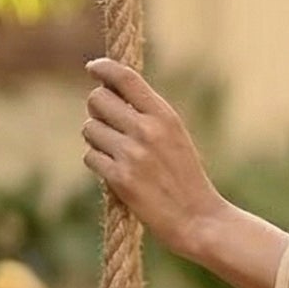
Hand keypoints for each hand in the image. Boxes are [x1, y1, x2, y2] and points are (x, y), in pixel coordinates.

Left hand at [82, 59, 222, 260]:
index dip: (103, 68)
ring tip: (117, 154)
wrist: (200, 220)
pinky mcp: (119, 179)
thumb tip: (110, 93)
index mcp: (164, 116)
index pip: (125, 77)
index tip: (92, 67)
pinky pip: (90, 157)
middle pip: (97, 99)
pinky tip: (116, 172)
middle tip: (108, 125)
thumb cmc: (186, 178)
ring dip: (96, 140)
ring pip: (89, 129)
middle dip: (97, 110)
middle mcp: (147, 130)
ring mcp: (132, 154)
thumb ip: (148, 115)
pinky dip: (98, 163)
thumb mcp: (176, 137)